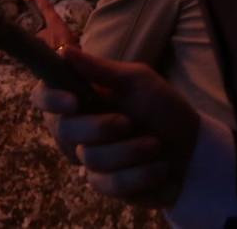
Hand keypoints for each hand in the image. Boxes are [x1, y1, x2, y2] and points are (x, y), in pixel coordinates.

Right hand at [30, 48, 199, 207]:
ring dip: (130, 151)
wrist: (194, 150)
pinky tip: (158, 167)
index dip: (50, 99)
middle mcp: (77, 128)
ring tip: (155, 145)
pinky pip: (109, 184)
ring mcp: (89, 158)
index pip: (42, 97)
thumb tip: (64, 50)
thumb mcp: (137, 81)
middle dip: (99, 128)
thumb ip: (100, 69)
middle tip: (128, 122)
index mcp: (79, 97)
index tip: (74, 100)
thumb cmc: (163, 108)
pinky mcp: (105, 185)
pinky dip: (139, 174)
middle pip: (63, 131)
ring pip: (89, 158)